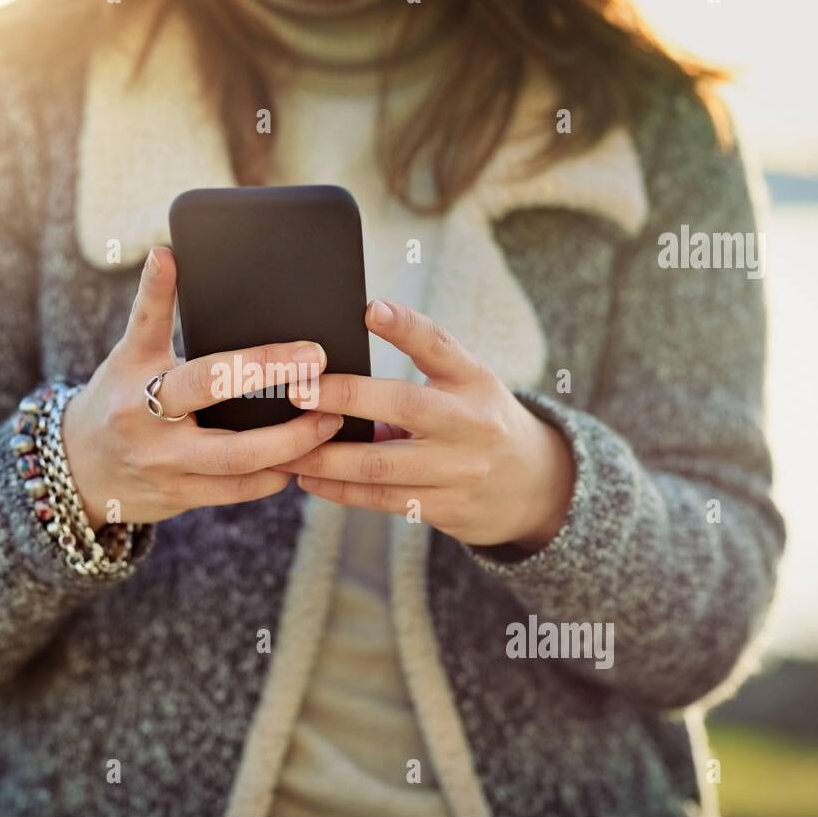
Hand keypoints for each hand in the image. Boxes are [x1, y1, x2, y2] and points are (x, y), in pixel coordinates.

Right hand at [61, 247, 343, 527]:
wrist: (77, 465)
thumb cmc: (115, 395)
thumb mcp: (129, 350)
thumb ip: (153, 305)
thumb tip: (166, 251)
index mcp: (142, 389)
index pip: (210, 376)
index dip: (263, 365)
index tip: (312, 353)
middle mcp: (153, 436)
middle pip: (233, 442)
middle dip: (290, 426)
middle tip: (331, 400)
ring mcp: (167, 474)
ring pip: (240, 471)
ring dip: (291, 452)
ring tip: (329, 426)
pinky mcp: (179, 499)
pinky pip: (235, 493)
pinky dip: (272, 478)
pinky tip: (301, 459)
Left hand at [276, 300, 574, 551]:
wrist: (535, 486)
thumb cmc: (479, 420)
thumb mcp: (467, 382)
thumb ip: (421, 362)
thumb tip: (350, 340)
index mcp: (474, 380)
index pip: (440, 345)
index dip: (405, 326)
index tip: (368, 308)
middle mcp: (470, 423)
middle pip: (403, 407)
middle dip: (344, 398)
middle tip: (296, 391)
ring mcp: (459, 470)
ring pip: (380, 465)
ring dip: (324, 457)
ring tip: (282, 447)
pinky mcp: (445, 508)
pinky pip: (381, 499)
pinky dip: (339, 490)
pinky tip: (307, 478)